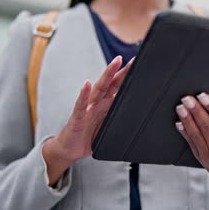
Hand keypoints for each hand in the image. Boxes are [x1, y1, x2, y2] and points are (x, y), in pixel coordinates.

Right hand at [42, 56, 132, 185]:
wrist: (69, 150)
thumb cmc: (88, 137)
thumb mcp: (109, 128)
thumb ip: (119, 119)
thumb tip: (138, 118)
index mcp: (106, 105)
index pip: (119, 87)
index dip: (128, 77)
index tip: (139, 66)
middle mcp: (97, 103)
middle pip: (111, 83)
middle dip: (122, 70)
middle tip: (133, 59)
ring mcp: (87, 108)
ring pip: (99, 89)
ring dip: (107, 75)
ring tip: (115, 62)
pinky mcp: (77, 118)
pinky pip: (81, 105)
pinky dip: (84, 94)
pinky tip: (87, 84)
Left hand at [175, 93, 208, 207]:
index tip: (204, 96)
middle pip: (206, 126)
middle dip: (195, 110)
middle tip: (187, 97)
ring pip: (196, 134)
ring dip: (187, 119)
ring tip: (181, 106)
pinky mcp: (201, 158)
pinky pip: (191, 143)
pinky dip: (184, 131)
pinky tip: (179, 121)